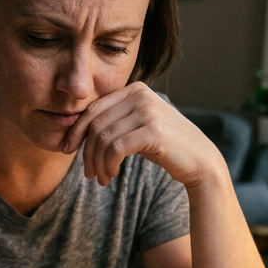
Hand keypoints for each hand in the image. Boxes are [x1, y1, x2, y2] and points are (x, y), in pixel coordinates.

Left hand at [59, 81, 226, 188]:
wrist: (199, 160)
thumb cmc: (164, 145)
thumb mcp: (136, 127)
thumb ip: (113, 121)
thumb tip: (75, 130)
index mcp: (135, 89)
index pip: (94, 109)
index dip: (76, 131)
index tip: (68, 150)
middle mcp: (141, 94)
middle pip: (96, 124)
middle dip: (86, 151)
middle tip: (87, 173)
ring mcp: (148, 111)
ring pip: (104, 138)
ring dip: (97, 163)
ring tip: (100, 178)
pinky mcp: (153, 131)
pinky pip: (116, 148)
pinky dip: (109, 164)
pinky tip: (111, 175)